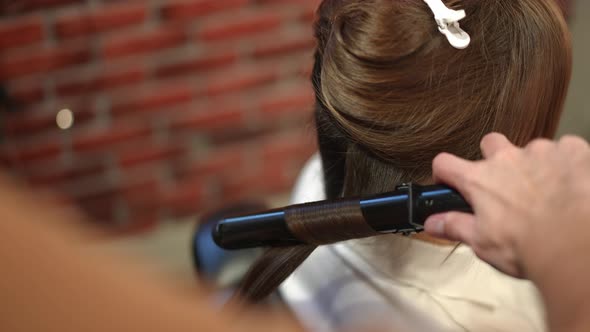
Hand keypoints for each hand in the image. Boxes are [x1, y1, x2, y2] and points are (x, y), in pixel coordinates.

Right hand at [424, 133, 589, 278]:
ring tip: (546, 191)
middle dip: (494, 159)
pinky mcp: (573, 152)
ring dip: (534, 165)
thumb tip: (432, 223)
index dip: (444, 172)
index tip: (450, 181)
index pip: (445, 163)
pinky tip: (570, 184)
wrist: (576, 246)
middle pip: (490, 144)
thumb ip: (454, 226)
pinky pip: (566, 149)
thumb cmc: (529, 247)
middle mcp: (507, 159)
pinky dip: (566, 164)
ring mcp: (541, 152)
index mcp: (480, 180)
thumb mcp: (482, 243)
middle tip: (505, 185)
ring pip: (531, 149)